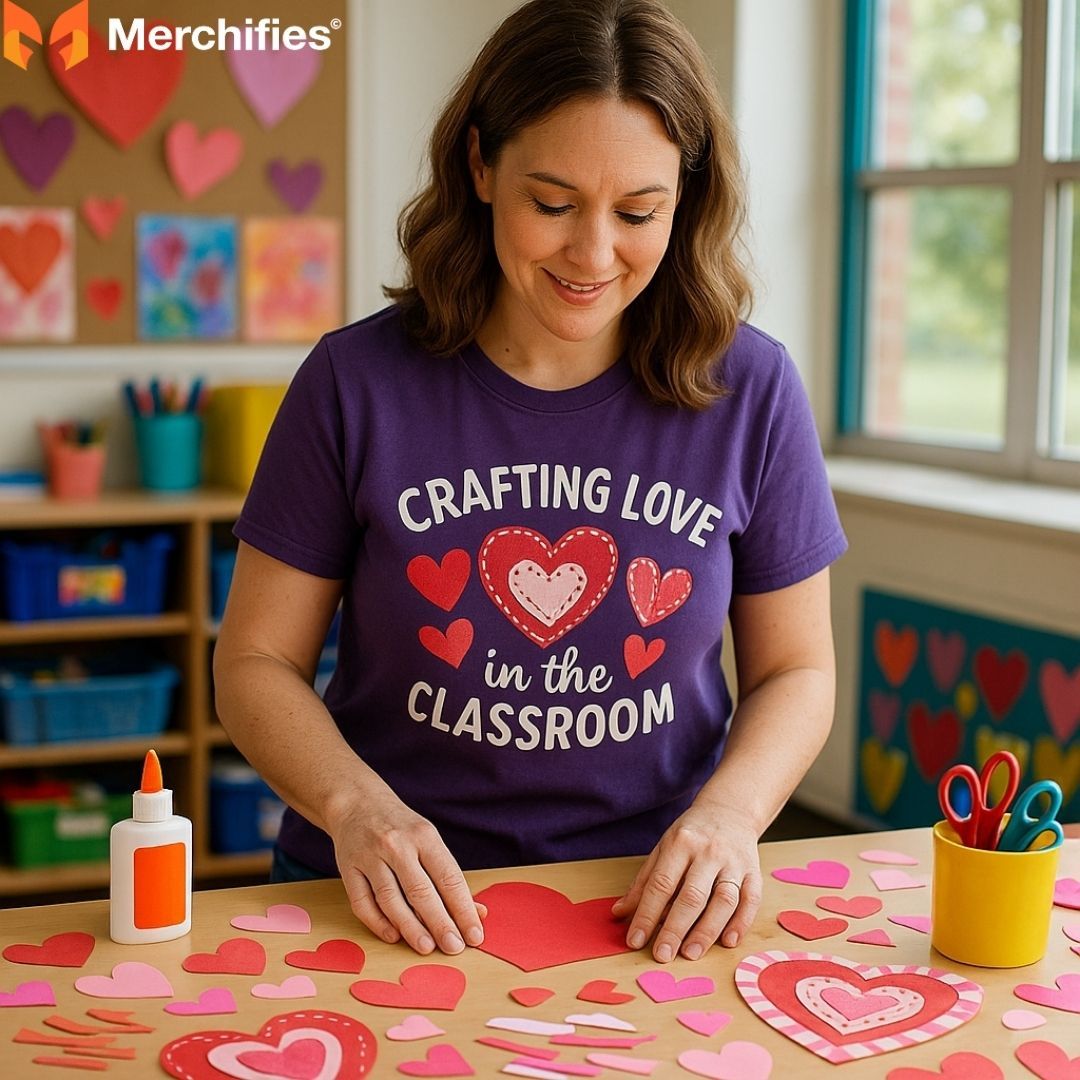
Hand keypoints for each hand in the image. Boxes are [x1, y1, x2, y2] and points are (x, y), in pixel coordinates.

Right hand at [329, 791, 484, 956]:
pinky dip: (378, 923)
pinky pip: (362, 902)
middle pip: (420, 891)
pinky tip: (394, 937)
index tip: (474, 935)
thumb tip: (478, 912)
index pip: (448, 877)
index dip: (463, 909)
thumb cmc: (402, 828)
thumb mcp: (429, 841)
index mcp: (424, 836)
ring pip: (390, 899)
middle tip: (454, 948)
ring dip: (410, 927)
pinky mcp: (348, 868)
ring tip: (427, 947)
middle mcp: (397, 845)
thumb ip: (450, 877)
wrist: (358, 803)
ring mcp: (370, 856)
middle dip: (440, 923)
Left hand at [611, 802, 761, 961]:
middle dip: (675, 928)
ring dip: (707, 930)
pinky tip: (728, 942)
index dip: (647, 914)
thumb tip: (620, 913)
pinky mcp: (754, 872)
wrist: (730, 810)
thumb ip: (644, 882)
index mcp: (680, 843)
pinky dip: (741, 923)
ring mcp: (734, 862)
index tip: (635, 940)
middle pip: (692, 895)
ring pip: (724, 900)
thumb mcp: (663, 848)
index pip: (661, 883)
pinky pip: (751, 900)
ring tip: (690, 953)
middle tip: (662, 955)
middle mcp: (709, 852)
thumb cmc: (691, 835)